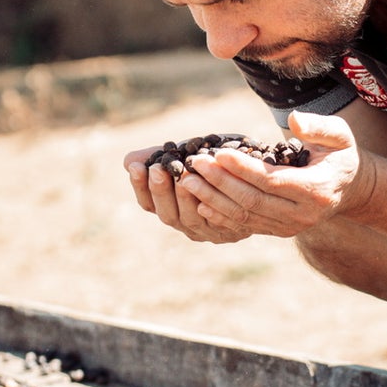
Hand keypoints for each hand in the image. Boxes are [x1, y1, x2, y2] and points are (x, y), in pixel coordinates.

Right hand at [122, 140, 248, 246]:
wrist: (257, 168)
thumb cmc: (217, 162)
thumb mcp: (187, 156)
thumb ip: (160, 157)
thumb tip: (128, 161)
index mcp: (173, 208)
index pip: (149, 204)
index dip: (140, 187)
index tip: (136, 166)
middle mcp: (188, 225)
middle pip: (167, 215)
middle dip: (160, 191)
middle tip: (158, 169)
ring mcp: (210, 230)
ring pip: (190, 220)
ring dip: (184, 196)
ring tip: (182, 174)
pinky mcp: (232, 230)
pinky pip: (218, 220)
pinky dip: (211, 204)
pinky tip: (207, 186)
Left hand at [139, 111, 372, 243]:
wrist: (349, 188)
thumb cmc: (341, 154)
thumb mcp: (340, 134)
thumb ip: (319, 127)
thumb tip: (293, 120)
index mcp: (315, 190)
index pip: (270, 180)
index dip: (241, 168)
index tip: (217, 153)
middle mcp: (302, 215)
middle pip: (252, 201)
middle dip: (220, 182)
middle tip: (195, 163)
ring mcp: (289, 227)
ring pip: (245, 216)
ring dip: (213, 199)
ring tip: (189, 180)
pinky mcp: (279, 232)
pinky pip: (246, 226)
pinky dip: (221, 215)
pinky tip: (200, 202)